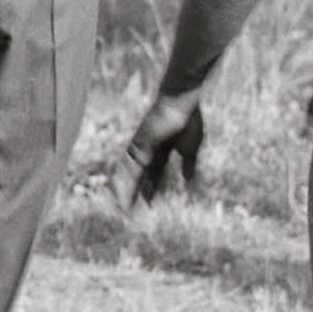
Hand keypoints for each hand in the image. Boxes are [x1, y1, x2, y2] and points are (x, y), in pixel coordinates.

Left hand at [114, 92, 206, 209]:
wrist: (182, 103)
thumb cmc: (188, 120)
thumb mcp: (190, 149)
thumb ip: (188, 164)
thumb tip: (188, 180)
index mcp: (161, 150)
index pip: (153, 173)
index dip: (151, 187)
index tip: (148, 203)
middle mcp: (148, 150)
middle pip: (139, 175)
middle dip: (135, 191)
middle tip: (129, 208)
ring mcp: (141, 147)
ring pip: (131, 173)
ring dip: (126, 190)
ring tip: (122, 207)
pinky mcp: (139, 145)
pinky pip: (130, 167)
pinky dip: (126, 181)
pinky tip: (121, 192)